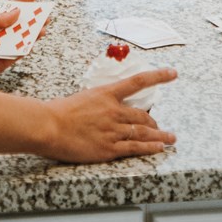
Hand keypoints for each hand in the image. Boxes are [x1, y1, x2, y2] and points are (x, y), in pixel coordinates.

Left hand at [0, 0, 44, 83]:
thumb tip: (16, 13)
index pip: (5, 13)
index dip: (19, 5)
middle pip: (14, 29)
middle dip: (30, 22)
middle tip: (44, 16)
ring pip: (15, 44)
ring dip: (29, 36)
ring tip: (42, 29)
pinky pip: (10, 58)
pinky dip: (20, 51)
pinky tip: (29, 43)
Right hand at [40, 68, 176, 161]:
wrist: (48, 126)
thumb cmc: (58, 111)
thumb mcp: (82, 97)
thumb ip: (97, 102)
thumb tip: (104, 108)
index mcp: (106, 94)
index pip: (138, 82)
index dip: (158, 76)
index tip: (172, 73)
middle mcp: (114, 111)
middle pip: (143, 115)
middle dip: (154, 122)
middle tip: (160, 126)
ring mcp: (113, 130)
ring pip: (144, 132)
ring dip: (160, 136)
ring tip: (171, 139)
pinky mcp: (109, 148)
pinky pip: (135, 147)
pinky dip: (150, 147)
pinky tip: (159, 148)